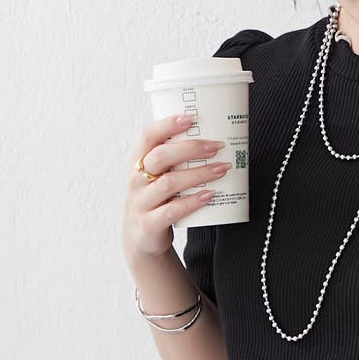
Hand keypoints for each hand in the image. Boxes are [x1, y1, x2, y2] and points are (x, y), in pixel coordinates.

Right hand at [121, 113, 231, 264]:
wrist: (141, 241)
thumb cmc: (156, 203)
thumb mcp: (158, 179)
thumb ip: (175, 163)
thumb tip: (213, 143)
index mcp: (138, 163)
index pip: (147, 136)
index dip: (167, 125)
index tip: (191, 118)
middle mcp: (136, 180)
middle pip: (160, 157)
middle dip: (190, 148)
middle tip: (216, 146)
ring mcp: (141, 202)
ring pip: (169, 183)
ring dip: (198, 174)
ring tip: (222, 169)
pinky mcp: (150, 224)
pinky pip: (173, 210)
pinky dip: (193, 202)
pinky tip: (210, 195)